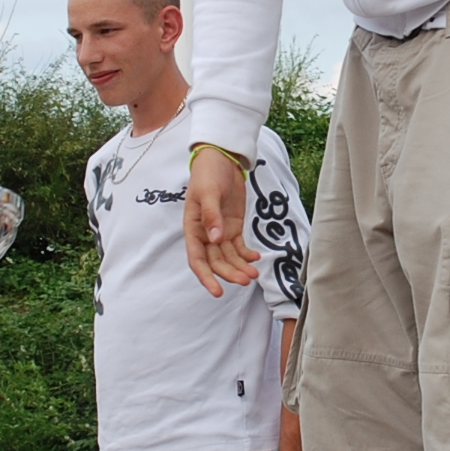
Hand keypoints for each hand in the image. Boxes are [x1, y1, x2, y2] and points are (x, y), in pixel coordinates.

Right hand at [182, 146, 258, 295]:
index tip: (217, 291)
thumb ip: (211, 215)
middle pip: (216, 262)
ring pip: (229, 258)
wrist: (221, 159)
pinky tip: (256, 259)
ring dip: (240, 268)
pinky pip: (239, 247)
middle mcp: (205, 234)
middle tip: (246, 280)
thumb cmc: (208, 173)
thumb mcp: (208, 192)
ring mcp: (220, 231)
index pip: (197, 259)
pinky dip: (247, 255)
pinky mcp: (233, 227)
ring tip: (254, 274)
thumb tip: (214, 239)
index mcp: (193, 227)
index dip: (206, 277)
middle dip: (229, 274)